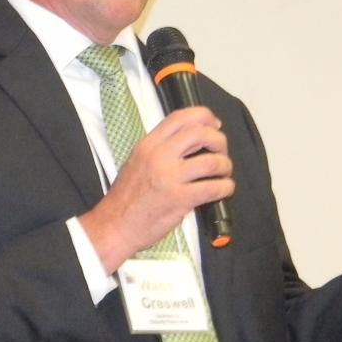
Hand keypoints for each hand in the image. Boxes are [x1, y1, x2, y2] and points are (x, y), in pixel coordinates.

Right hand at [79, 106, 233, 273]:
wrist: (115, 225)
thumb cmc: (126, 197)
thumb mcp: (137, 161)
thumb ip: (161, 149)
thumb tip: (191, 142)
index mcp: (149, 144)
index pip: (181, 117)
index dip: (204, 116)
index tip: (214, 125)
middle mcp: (159, 156)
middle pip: (201, 133)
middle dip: (219, 140)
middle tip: (221, 152)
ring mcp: (170, 177)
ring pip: (212, 161)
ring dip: (225, 166)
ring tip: (223, 173)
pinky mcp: (180, 199)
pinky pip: (214, 188)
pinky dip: (225, 187)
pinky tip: (223, 189)